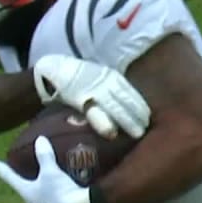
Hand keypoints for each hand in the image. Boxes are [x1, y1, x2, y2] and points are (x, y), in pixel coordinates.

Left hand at [0, 137, 95, 202]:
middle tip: (18, 169)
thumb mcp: (51, 172)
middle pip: (22, 187)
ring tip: (41, 177)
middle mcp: (32, 202)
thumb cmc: (59, 191)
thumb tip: (39, 139)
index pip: (8, 176)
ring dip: (38, 185)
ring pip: (37, 194)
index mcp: (26, 192)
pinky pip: (52, 198)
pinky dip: (52, 191)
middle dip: (20, 178)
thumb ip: (44, 156)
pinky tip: (59, 187)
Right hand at [33, 54, 150, 138]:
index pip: (131, 92)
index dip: (141, 106)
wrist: (52, 69)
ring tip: (137, 133)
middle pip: (127, 100)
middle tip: (146, 130)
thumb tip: (123, 103)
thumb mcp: (96, 76)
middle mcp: (105, 81)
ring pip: (115, 107)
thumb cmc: (75, 76)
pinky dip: (103, 124)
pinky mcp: (79, 98)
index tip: (149, 118)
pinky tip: (111, 133)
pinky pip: (94, 113)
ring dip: (127, 121)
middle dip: (138, 115)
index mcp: (110, 75)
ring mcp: (93, 90)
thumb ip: (108, 88)